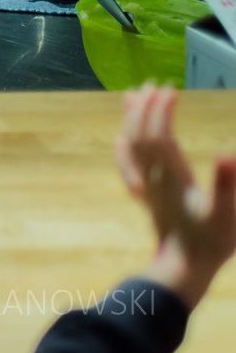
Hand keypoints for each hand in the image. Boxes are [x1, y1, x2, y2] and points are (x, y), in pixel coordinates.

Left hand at [118, 83, 235, 310]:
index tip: (169, 90)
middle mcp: (151, 175)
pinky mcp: (146, 191)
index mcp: (170, 176)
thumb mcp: (227, 214)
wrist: (184, 268)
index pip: (159, 136)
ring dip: (131, 119)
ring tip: (133, 95)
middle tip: (154, 84)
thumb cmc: (210, 242)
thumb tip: (227, 153)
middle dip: (145, 108)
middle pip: (140, 134)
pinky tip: (128, 133)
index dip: (161, 111)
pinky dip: (127, 139)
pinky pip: (129, 158)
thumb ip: (228, 184)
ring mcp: (146, 183)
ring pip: (130, 144)